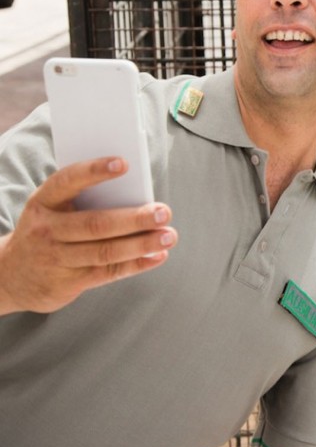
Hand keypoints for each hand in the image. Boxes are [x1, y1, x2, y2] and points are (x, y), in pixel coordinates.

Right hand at [0, 157, 177, 315]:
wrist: (10, 275)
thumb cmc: (49, 231)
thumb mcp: (54, 210)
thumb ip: (86, 201)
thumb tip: (138, 197)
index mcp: (43, 202)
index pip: (67, 181)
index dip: (95, 171)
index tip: (125, 163)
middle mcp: (47, 230)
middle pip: (96, 223)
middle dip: (134, 218)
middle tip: (164, 211)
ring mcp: (56, 259)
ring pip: (105, 251)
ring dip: (142, 244)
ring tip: (169, 236)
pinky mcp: (67, 283)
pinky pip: (108, 272)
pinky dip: (137, 264)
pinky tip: (157, 256)